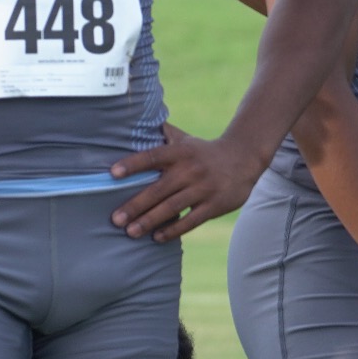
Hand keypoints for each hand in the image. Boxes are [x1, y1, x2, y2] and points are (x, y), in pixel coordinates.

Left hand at [109, 131, 262, 240]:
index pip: (153, 156)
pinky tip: (157, 237)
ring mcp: (204, 188)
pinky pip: (191, 220)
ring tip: (130, 232)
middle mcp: (191, 169)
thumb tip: (135, 122)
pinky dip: (173, 230)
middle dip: (136, 205)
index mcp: (181, 152)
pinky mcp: (215, 204)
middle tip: (115, 219)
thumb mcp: (186, 139)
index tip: (112, 173)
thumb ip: (163, 134)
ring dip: (149, 220)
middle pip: (159, 189)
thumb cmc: (204, 152)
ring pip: (173, 207)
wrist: (245, 157)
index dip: (133, 164)